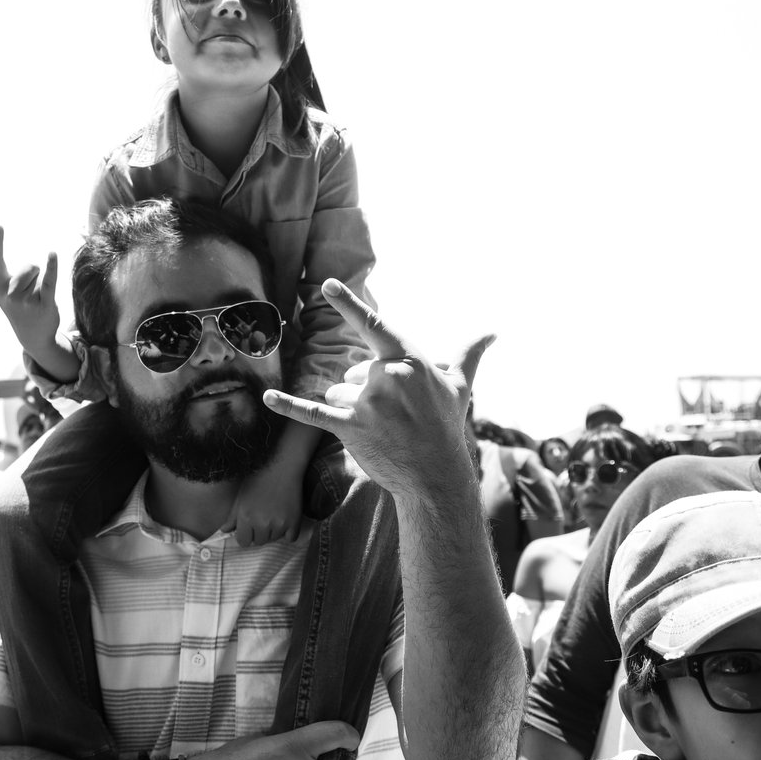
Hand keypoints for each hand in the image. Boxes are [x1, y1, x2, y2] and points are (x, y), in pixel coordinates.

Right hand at [0, 226, 60, 356]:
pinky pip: (49, 281)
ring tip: (39, 298)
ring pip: (41, 273)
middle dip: (34, 274)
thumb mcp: (0, 293)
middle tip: (31, 293)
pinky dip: (51, 268)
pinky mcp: (44, 305)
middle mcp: (10, 294)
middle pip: (29, 267)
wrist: (33, 336)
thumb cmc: (16, 309)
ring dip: (43, 282)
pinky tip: (52, 254)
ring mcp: (26, 301)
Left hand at [231, 464, 304, 546]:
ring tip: (274, 514)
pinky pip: (290, 538)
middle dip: (259, 533)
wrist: (281, 465)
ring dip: (273, 532)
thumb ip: (233, 516)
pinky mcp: (294, 522)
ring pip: (274, 539)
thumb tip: (224, 531)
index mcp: (246, 517)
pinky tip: (285, 520)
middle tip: (263, 518)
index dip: (245, 535)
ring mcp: (279, 524)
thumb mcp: (241, 496)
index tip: (249, 528)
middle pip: (259, 542)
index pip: (243, 542)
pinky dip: (288, 533)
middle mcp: (261, 524)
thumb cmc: (258, 479)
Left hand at [264, 280, 480, 501]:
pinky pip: (313, 412)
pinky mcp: (351, 428)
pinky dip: (288, 406)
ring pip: (336, 392)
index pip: (373, 326)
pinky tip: (267, 397)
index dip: (348, 303)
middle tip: (392, 416)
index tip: (325, 284)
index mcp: (407, 359)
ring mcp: (368, 403)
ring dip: (350, 409)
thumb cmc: (446, 426)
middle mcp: (386, 376)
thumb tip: (493, 331)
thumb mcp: (460, 385)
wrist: (436, 476)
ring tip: (378, 429)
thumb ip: (468, 353)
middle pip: (352, 371)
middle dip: (365, 391)